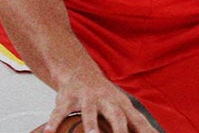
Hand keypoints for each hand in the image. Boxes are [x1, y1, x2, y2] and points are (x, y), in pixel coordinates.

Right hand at [42, 65, 157, 132]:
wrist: (80, 71)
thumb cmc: (105, 96)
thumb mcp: (122, 107)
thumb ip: (136, 123)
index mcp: (122, 105)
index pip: (137, 121)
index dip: (145, 132)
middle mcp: (107, 100)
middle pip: (116, 115)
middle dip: (120, 130)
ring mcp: (87, 98)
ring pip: (90, 112)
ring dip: (91, 125)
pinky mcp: (68, 98)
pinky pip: (60, 111)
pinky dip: (54, 122)